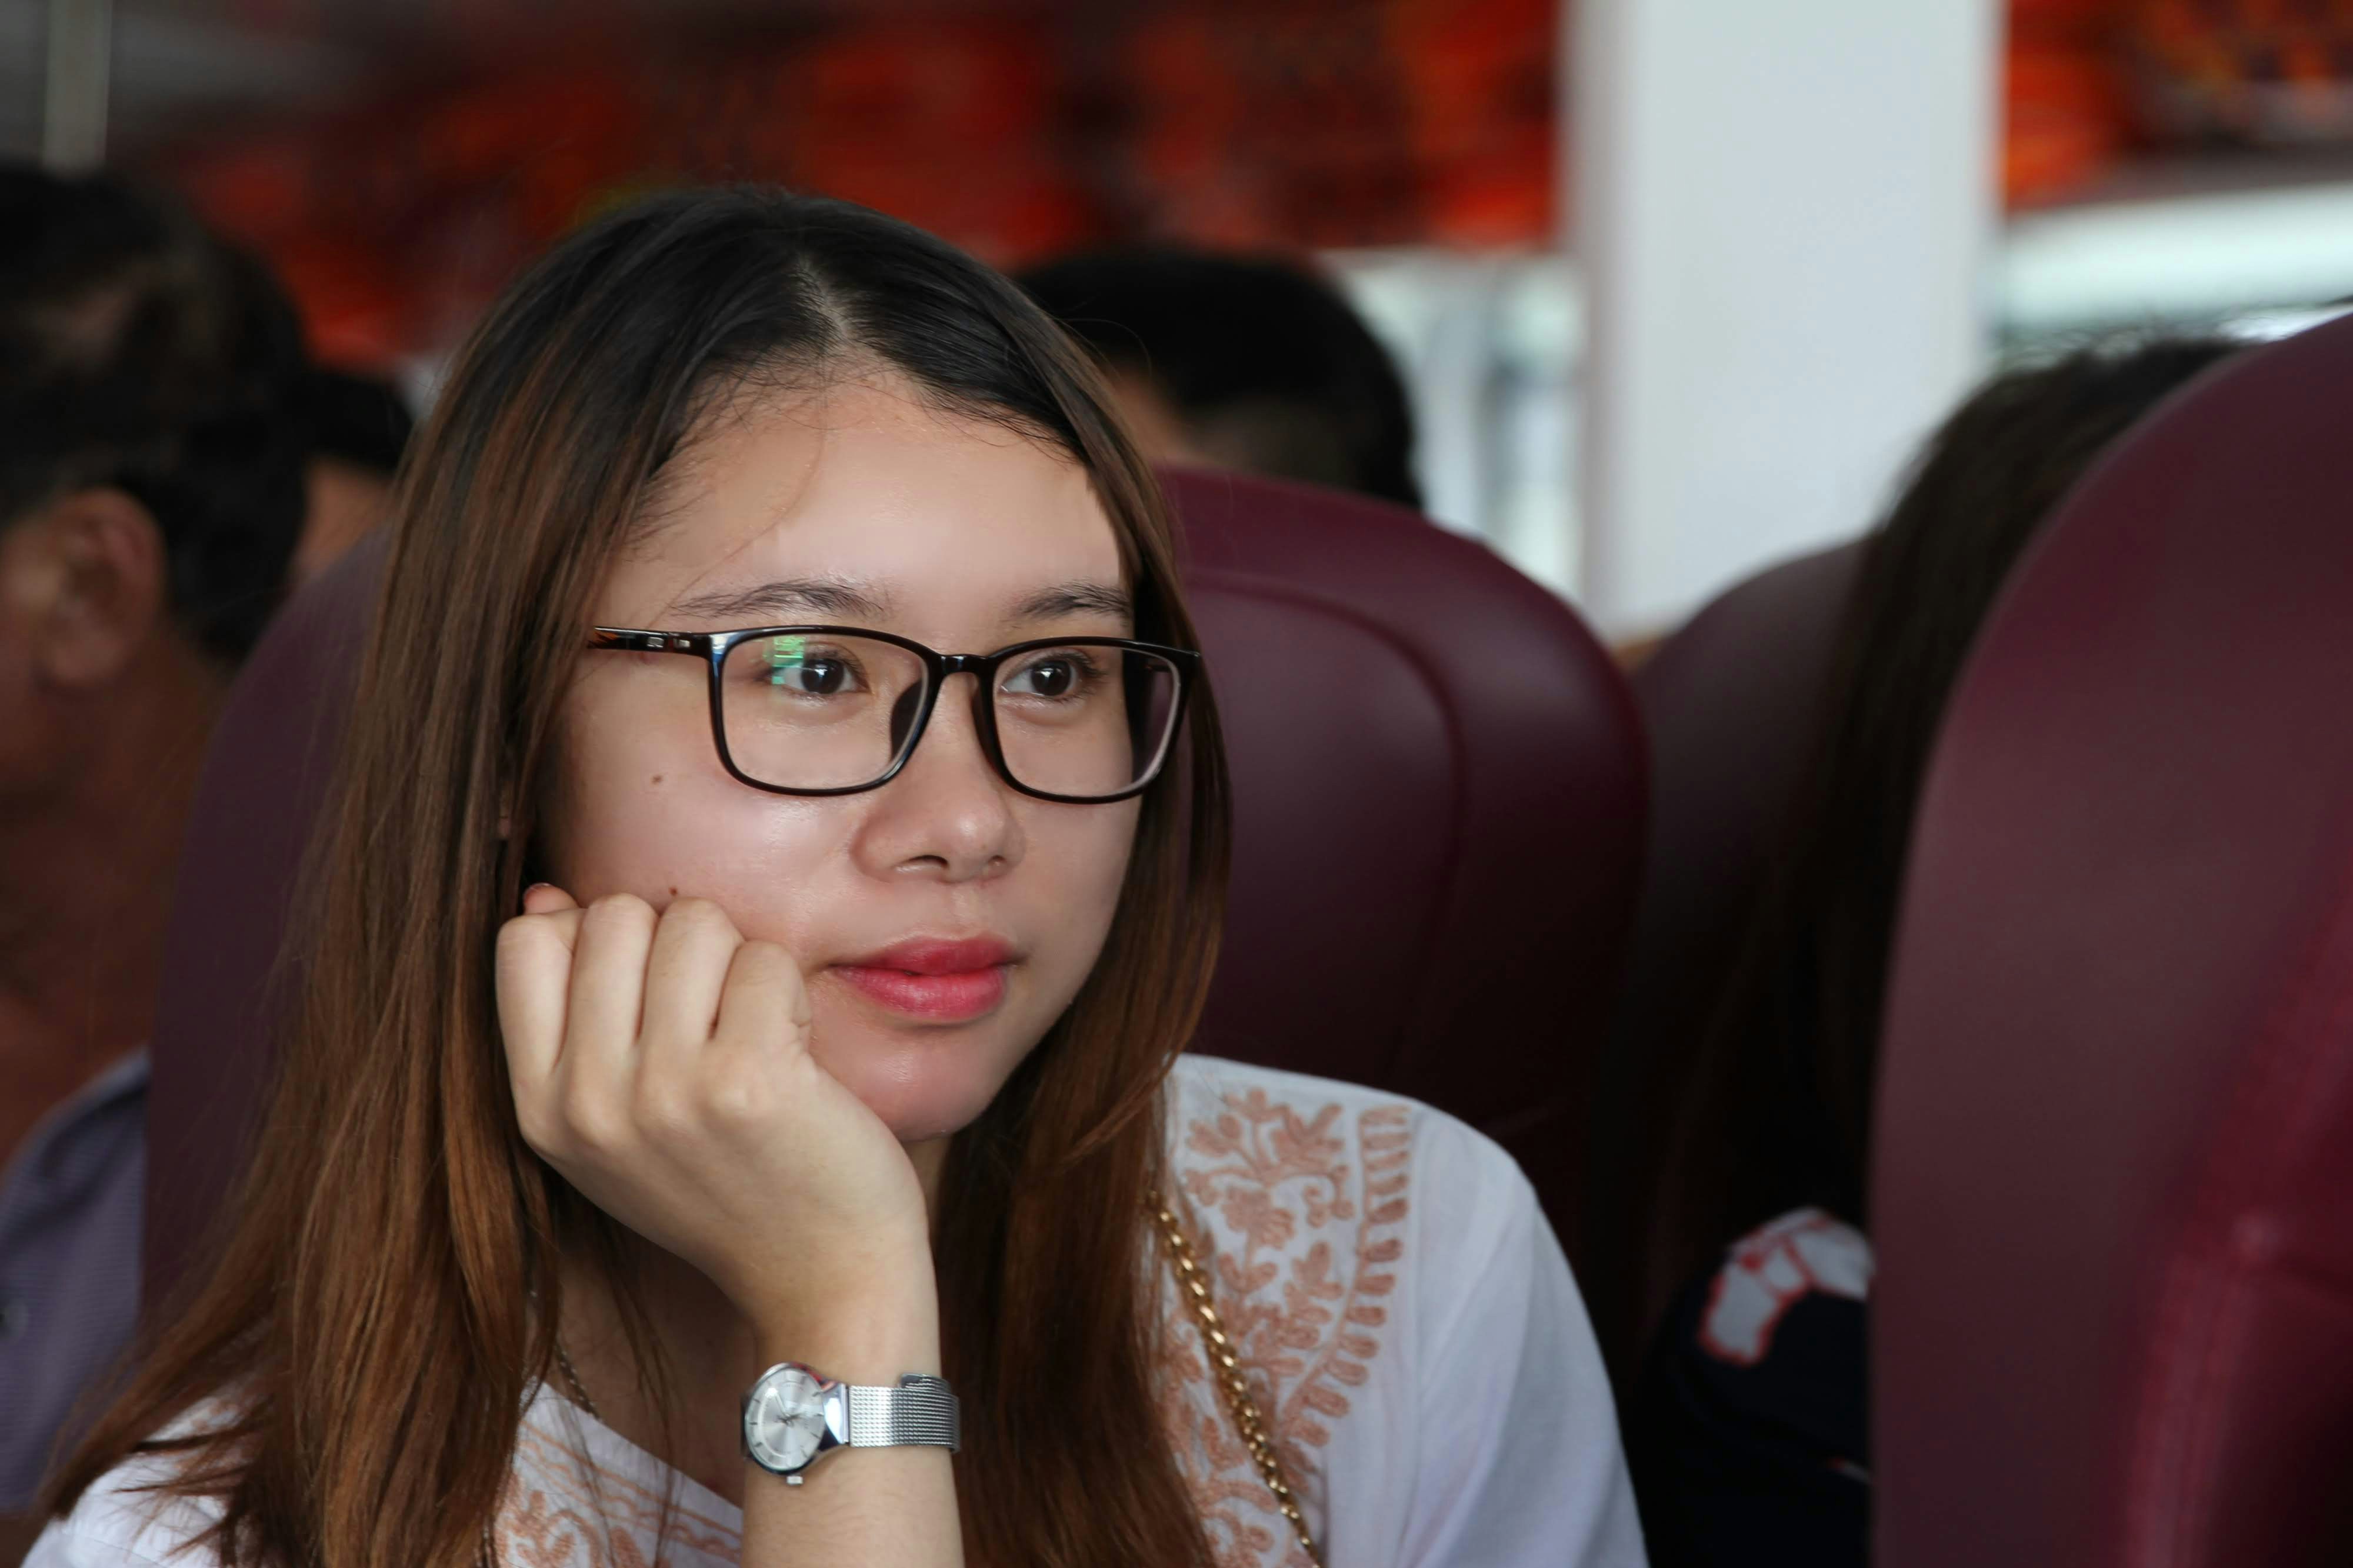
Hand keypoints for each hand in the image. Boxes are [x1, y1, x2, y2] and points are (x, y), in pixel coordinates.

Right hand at [495, 888, 934, 1342]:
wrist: (824, 1277)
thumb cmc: (730, 1183)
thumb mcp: (617, 1122)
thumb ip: (572, 1016)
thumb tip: (547, 893)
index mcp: (540, 1108)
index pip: (524, 940)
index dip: (595, 938)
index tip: (647, 994)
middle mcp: (588, 1102)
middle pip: (614, 915)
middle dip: (679, 943)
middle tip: (715, 1016)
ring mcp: (665, 1093)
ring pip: (694, 921)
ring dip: (740, 962)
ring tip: (755, 1034)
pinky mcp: (747, 1081)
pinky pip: (765, 958)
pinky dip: (792, 991)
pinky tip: (797, 1055)